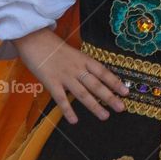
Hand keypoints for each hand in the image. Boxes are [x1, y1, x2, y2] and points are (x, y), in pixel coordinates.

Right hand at [13, 27, 128, 123]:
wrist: (34, 39)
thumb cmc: (53, 47)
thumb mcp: (73, 53)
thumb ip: (82, 65)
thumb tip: (96, 79)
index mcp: (83, 59)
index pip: (103, 72)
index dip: (115, 82)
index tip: (126, 92)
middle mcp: (77, 68)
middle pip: (96, 84)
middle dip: (109, 97)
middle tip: (121, 108)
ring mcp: (64, 76)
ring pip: (82, 93)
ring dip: (94, 105)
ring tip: (105, 116)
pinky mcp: (51, 82)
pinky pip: (61, 98)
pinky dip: (68, 110)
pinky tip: (74, 120)